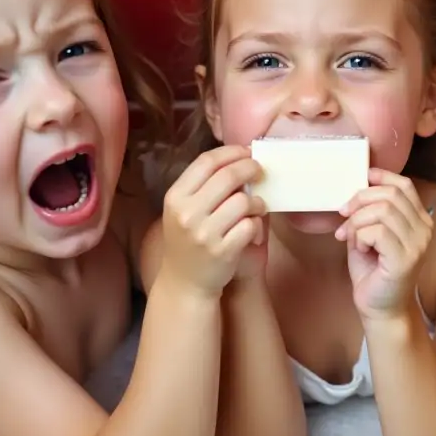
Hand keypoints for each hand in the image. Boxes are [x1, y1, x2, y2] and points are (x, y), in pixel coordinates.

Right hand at [158, 146, 266, 297]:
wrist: (184, 283)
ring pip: (243, 201)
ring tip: (258, 206)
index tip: (247, 152)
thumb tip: (238, 158)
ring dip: (257, 201)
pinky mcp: (223, 251)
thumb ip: (203, 186)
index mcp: (175, 198)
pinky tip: (253, 227)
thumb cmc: (188, 241)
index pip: (206, 162)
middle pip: (228, 176)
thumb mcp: (183, 211)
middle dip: (250, 168)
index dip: (231, 152)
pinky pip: (251, 225)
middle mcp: (187, 214)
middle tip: (260, 171)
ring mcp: (204, 233)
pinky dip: (257, 223)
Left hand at [336, 169, 430, 320]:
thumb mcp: (370, 234)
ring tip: (351, 237)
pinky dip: (361, 236)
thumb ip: (369, 212)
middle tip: (344, 215)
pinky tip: (360, 249)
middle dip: (360, 200)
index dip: (382, 177)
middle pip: (391, 194)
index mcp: (419, 220)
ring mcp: (417, 245)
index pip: (405, 185)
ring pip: (382, 211)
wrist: (380, 309)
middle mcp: (424, 230)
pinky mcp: (405, 259)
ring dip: (357, 221)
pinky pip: (377, 232)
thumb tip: (358, 188)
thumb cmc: (373, 272)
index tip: (362, 179)